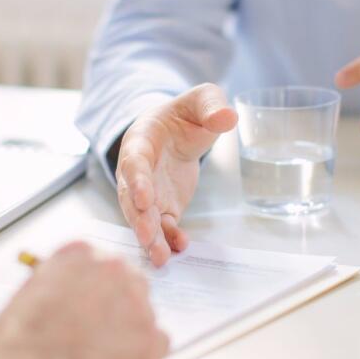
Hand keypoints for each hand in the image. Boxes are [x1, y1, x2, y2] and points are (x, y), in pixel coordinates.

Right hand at [117, 84, 237, 266]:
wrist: (176, 132)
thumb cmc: (184, 114)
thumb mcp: (202, 100)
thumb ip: (212, 106)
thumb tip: (227, 117)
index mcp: (141, 140)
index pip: (135, 162)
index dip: (138, 180)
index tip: (145, 198)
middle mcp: (137, 170)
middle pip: (132, 198)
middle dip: (139, 218)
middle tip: (147, 237)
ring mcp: (148, 192)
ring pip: (143, 218)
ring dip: (150, 238)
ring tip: (161, 257)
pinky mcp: (163, 207)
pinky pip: (162, 226)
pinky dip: (169, 238)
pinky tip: (180, 248)